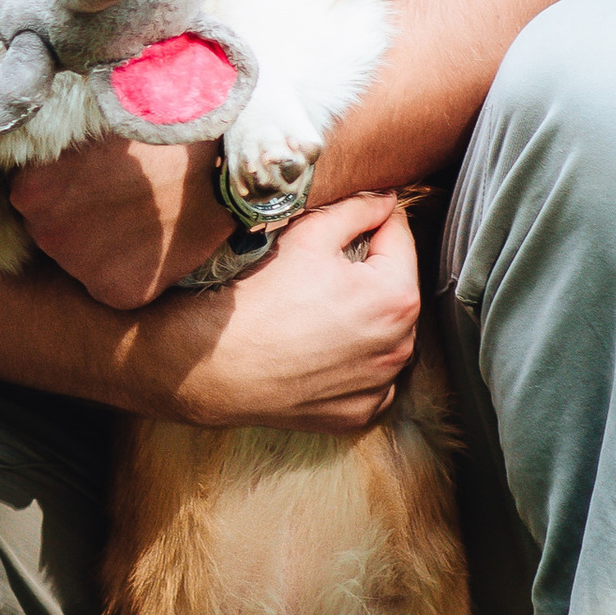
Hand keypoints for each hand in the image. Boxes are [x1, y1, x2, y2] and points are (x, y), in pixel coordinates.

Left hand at [8, 136, 236, 308]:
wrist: (219, 160)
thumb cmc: (155, 127)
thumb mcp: (88, 122)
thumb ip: (55, 148)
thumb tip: (34, 144)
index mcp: (29, 191)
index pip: (32, 198)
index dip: (63, 186)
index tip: (92, 174)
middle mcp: (46, 235)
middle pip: (52, 231)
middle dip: (78, 217)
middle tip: (120, 193)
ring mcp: (81, 269)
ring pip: (83, 260)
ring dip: (104, 245)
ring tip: (143, 214)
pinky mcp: (119, 292)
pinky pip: (116, 285)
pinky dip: (134, 270)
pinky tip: (157, 240)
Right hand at [145, 195, 419, 430]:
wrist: (215, 364)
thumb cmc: (259, 298)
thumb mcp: (308, 236)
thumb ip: (358, 210)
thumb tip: (385, 200)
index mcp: (397, 297)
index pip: (400, 237)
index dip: (373, 220)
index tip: (350, 220)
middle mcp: (399, 346)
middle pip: (395, 288)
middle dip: (369, 273)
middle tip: (324, 268)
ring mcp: (379, 386)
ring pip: (385, 336)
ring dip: (365, 319)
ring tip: (319, 310)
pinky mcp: (357, 413)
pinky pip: (369, 379)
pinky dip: (353, 363)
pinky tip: (319, 350)